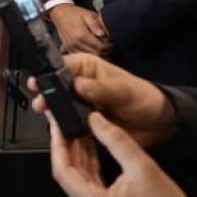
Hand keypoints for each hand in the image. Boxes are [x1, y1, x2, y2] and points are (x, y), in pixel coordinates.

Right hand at [30, 53, 174, 148]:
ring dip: (53, 112)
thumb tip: (79, 85)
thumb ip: (101, 88)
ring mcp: (78, 104)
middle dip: (46, 95)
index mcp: (85, 68)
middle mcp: (77, 85)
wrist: (157, 124)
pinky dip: (63, 127)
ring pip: (59, 106)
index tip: (38, 83)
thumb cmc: (142, 97)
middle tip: (41, 104)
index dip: (48, 74)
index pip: (61, 66)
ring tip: (48, 116)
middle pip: (55, 87)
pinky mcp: (82, 122)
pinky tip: (59, 129)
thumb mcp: (123, 90)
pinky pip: (68, 124)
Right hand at [48, 5, 113, 55]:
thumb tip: (103, 34)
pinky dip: (88, 55)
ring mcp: (70, 46)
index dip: (109, 46)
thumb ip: (95, 24)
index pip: (100, 47)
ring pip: (89, 56)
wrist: (60, 13)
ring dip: (97, 54)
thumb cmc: (75, 13)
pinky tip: (93, 49)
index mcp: (82, 35)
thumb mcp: (88, 14)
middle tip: (110, 46)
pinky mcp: (68, 48)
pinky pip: (81, 56)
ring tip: (103, 48)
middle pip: (95, 54)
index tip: (113, 42)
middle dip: (105, 51)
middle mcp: (75, 43)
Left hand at [48, 111, 196, 196]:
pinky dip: (88, 165)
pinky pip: (87, 184)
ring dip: (77, 154)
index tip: (57, 125)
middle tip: (64, 122)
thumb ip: (116, 141)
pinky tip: (89, 147)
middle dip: (66, 146)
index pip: (62, 170)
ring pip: (77, 178)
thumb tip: (95, 119)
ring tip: (77, 129)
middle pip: (67, 173)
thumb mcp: (143, 168)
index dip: (58, 144)